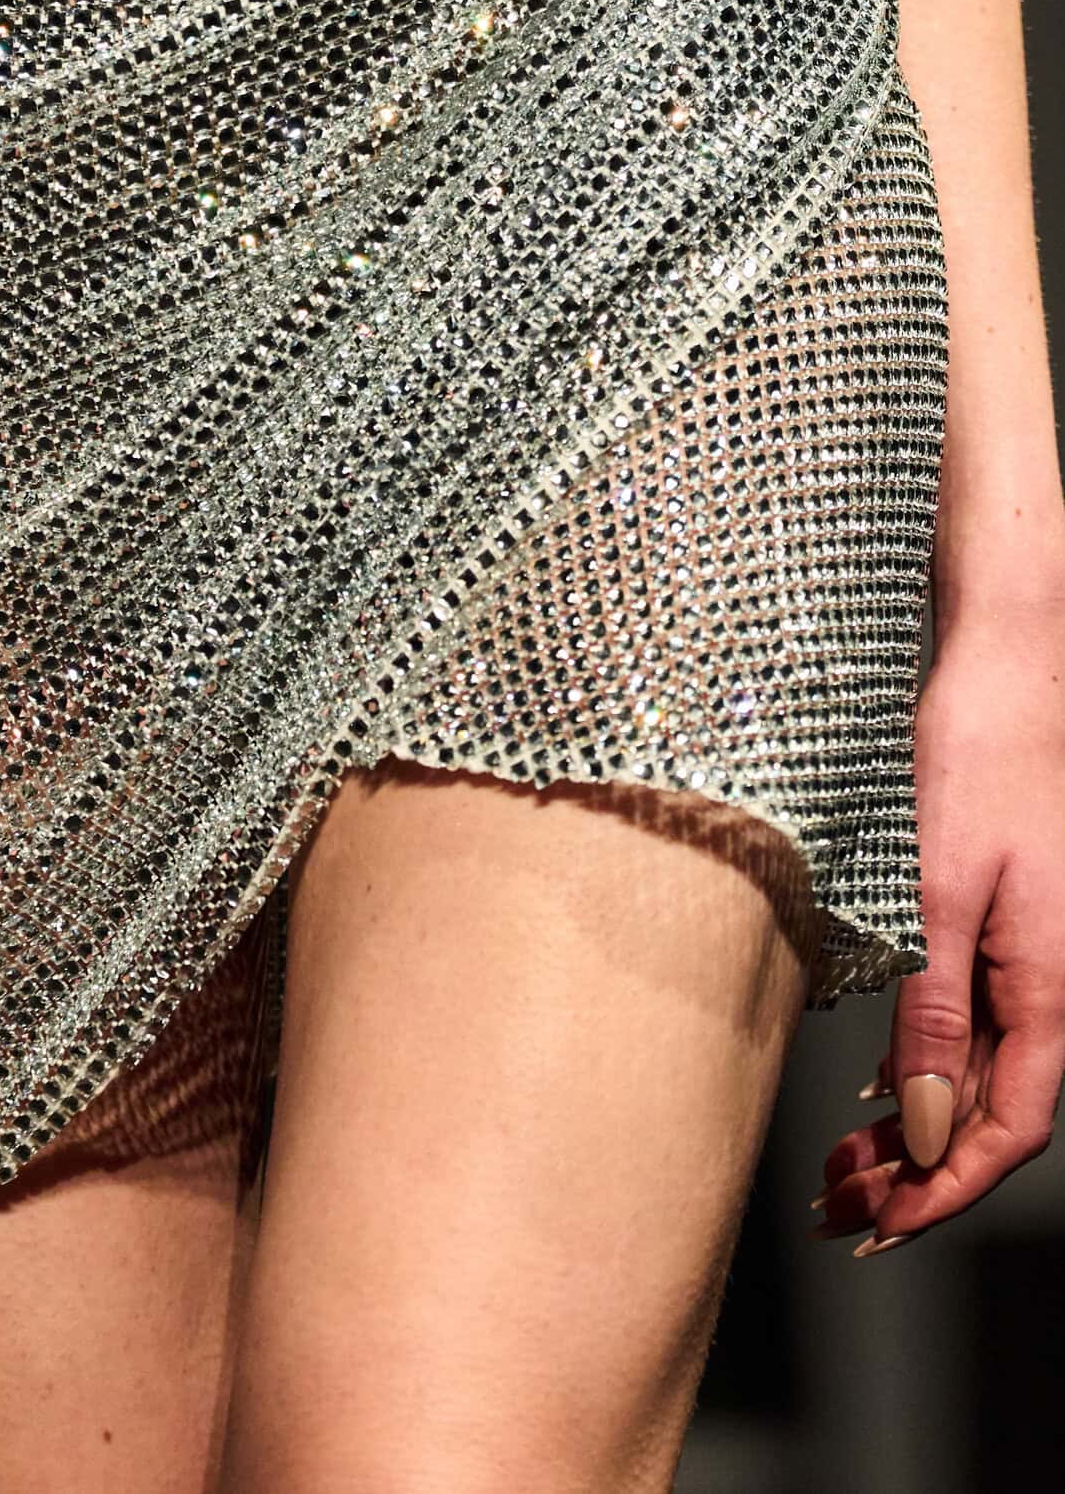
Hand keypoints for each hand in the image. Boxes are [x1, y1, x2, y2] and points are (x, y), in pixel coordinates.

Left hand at [811, 580, 1064, 1254]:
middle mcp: (1046, 977)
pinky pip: (968, 1021)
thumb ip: (935, 1012)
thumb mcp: (938, 887)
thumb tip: (926, 1127)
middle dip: (920, 1177)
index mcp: (1048, 980)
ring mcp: (1024, 950)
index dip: (949, 1190)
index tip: (887, 1227)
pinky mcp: (996, 919)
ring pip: (977, 1072)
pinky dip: (921, 1066)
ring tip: (845, 1167)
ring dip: (916, 1128)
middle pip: (991, 1111)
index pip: (1010, 1126)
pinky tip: (877, 1086)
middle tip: (844, 1211)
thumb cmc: (977, 751)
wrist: (1003, 662)